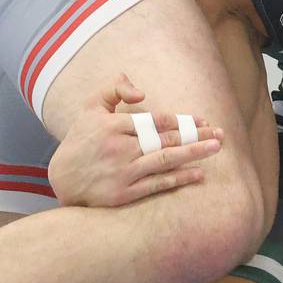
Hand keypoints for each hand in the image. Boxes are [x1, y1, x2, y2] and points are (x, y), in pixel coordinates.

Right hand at [47, 73, 223, 207]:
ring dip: (193, 153)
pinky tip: (198, 174)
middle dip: (195, 135)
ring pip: (164, 160)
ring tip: (216, 147)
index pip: (154, 121)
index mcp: (112, 125)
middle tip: (219, 133)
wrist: (63, 179)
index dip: (181, 120)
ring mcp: (122, 173)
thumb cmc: (81, 139)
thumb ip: (114, 88)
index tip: (202, 120)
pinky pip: (157, 184)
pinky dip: (178, 179)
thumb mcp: (90, 107)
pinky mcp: (124, 194)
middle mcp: (119, 149)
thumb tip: (142, 91)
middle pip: (165, 139)